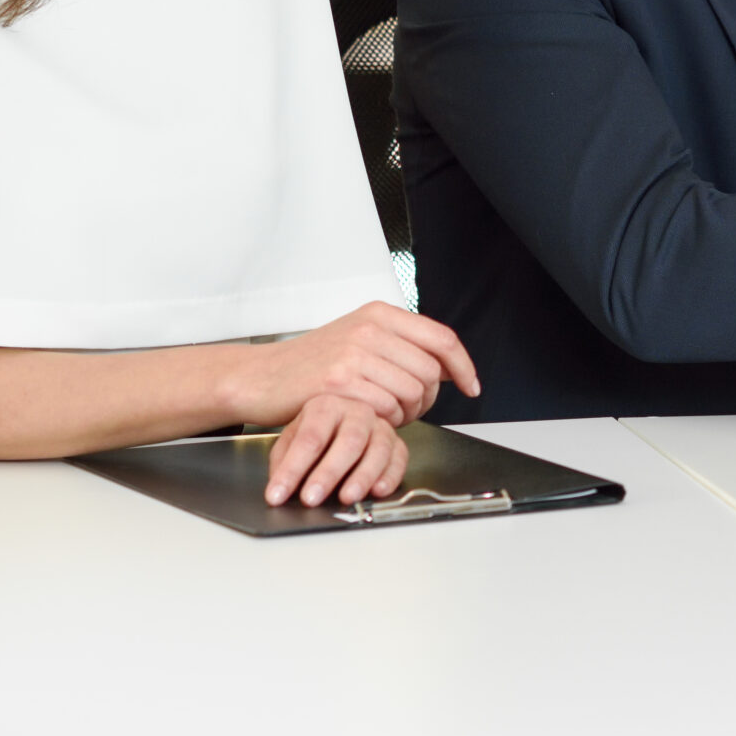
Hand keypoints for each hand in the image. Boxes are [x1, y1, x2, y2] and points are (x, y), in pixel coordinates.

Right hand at [227, 302, 478, 429]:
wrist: (263, 377)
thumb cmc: (314, 364)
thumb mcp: (361, 339)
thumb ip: (402, 345)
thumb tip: (448, 366)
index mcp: (380, 314)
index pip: (442, 338)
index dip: (464, 366)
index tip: (472, 386)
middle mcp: (370, 329)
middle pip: (430, 372)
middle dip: (427, 400)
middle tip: (407, 409)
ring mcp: (353, 354)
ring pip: (411, 393)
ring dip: (404, 414)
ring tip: (382, 412)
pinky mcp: (338, 382)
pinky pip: (385, 410)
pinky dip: (382, 422)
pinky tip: (367, 417)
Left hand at [265, 395, 409, 507]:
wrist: (340, 422)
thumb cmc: (314, 433)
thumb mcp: (290, 442)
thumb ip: (283, 464)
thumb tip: (278, 490)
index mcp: (325, 407)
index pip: (310, 439)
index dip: (293, 469)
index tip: (278, 494)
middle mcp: (356, 412)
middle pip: (348, 440)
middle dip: (329, 472)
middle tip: (311, 498)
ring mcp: (380, 426)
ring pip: (378, 449)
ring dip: (363, 476)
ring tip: (346, 498)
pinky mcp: (397, 443)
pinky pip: (399, 458)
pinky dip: (391, 476)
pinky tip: (378, 490)